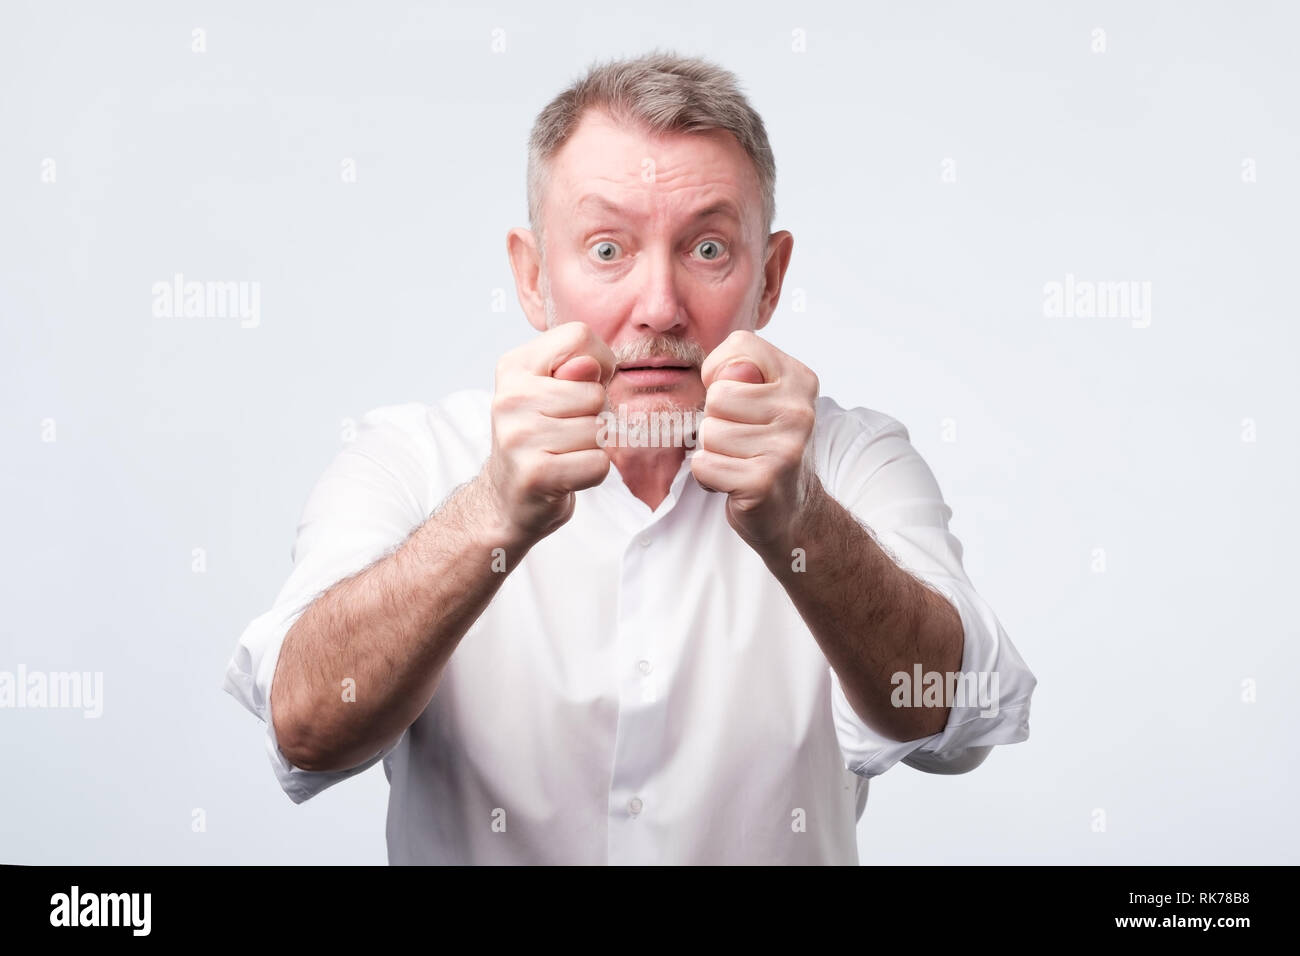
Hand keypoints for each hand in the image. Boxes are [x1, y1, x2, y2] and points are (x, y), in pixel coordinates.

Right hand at [480, 321, 614, 541]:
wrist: (508, 498)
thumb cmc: (540, 438)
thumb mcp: (554, 391)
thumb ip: (579, 371)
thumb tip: (590, 367)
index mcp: (515, 366)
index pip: (579, 336)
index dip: (598, 363)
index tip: (580, 387)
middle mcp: (511, 397)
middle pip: (595, 392)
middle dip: (593, 415)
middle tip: (564, 431)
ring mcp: (519, 436)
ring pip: (598, 430)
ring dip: (592, 447)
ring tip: (563, 452)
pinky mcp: (535, 474)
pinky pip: (598, 464)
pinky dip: (592, 473)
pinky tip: (566, 474)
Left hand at [691, 330, 820, 548]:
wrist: (792, 510)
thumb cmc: (763, 446)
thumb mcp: (760, 398)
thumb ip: (737, 373)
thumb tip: (720, 379)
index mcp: (799, 380)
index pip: (741, 345)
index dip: (720, 372)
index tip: (736, 400)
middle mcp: (798, 410)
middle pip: (717, 395)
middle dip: (716, 421)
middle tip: (740, 441)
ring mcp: (786, 446)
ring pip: (708, 432)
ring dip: (712, 452)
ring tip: (738, 462)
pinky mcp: (764, 480)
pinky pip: (704, 465)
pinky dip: (708, 478)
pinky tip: (733, 482)